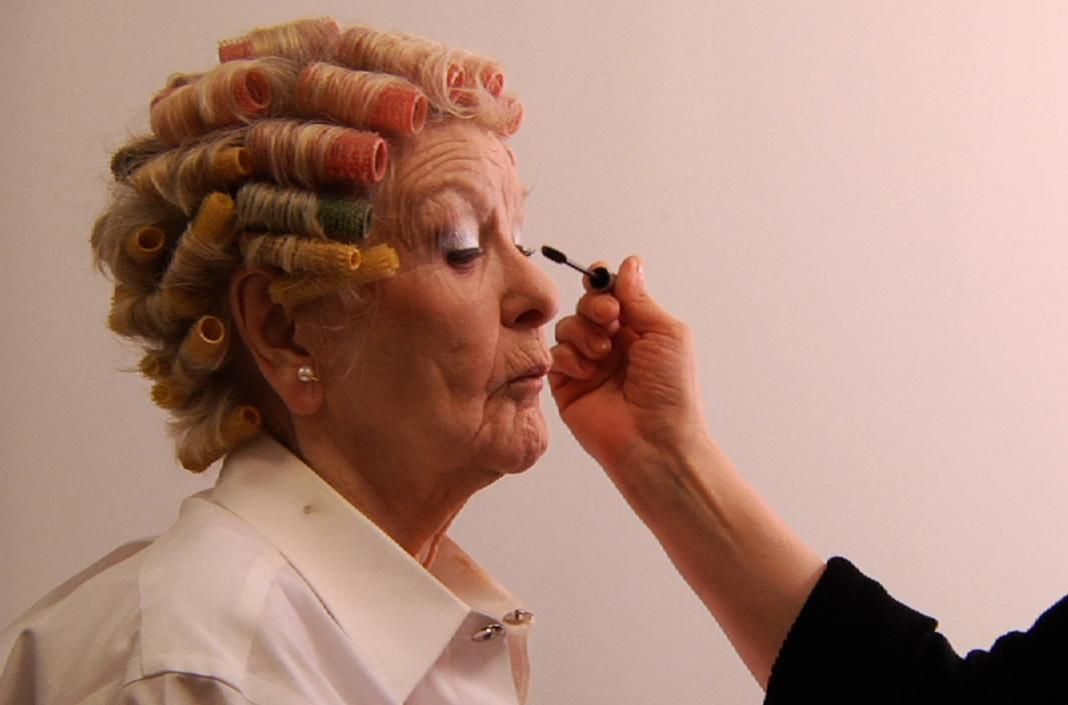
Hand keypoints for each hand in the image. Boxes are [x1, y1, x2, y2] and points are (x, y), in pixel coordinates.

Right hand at [550, 256, 707, 477]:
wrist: (654, 440)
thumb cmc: (671, 392)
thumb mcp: (666, 333)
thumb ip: (640, 298)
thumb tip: (629, 263)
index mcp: (638, 328)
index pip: (612, 292)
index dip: (603, 282)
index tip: (603, 281)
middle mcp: (612, 344)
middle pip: (587, 304)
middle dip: (595, 305)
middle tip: (610, 319)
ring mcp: (589, 364)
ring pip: (568, 326)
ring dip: (583, 333)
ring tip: (603, 355)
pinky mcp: (568, 386)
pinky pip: (555, 355)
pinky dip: (569, 357)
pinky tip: (588, 373)